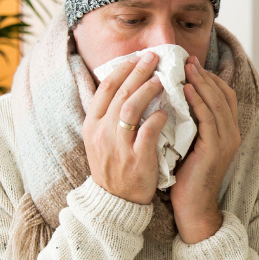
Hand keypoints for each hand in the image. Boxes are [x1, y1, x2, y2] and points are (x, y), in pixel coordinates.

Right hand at [83, 52, 167, 204]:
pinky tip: (167, 112)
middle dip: (138, 71)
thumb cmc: (113, 167)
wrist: (115, 202)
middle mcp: (101, 132)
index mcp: (92, 124)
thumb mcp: (101, 139)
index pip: (106, 88)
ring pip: (130, 109)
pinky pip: (147, 133)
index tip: (138, 57)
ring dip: (147, 90)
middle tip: (154, 58)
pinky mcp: (136, 159)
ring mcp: (118, 146)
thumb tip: (127, 85)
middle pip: (120, 93)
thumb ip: (110, 115)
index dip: (123, 69)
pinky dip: (157, 119)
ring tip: (162, 80)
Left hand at [170, 56, 240, 243]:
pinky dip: (199, 101)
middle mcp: (232, 134)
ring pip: (217, 102)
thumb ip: (189, 124)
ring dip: (202, 82)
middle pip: (223, 94)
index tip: (191, 65)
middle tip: (187, 59)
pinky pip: (209, 118)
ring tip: (186, 68)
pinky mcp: (216, 148)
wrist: (193, 207)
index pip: (224, 96)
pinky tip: (186, 89)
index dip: (209, 78)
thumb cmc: (186, 178)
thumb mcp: (189, 145)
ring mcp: (227, 141)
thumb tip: (174, 101)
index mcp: (228, 132)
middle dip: (205, 75)